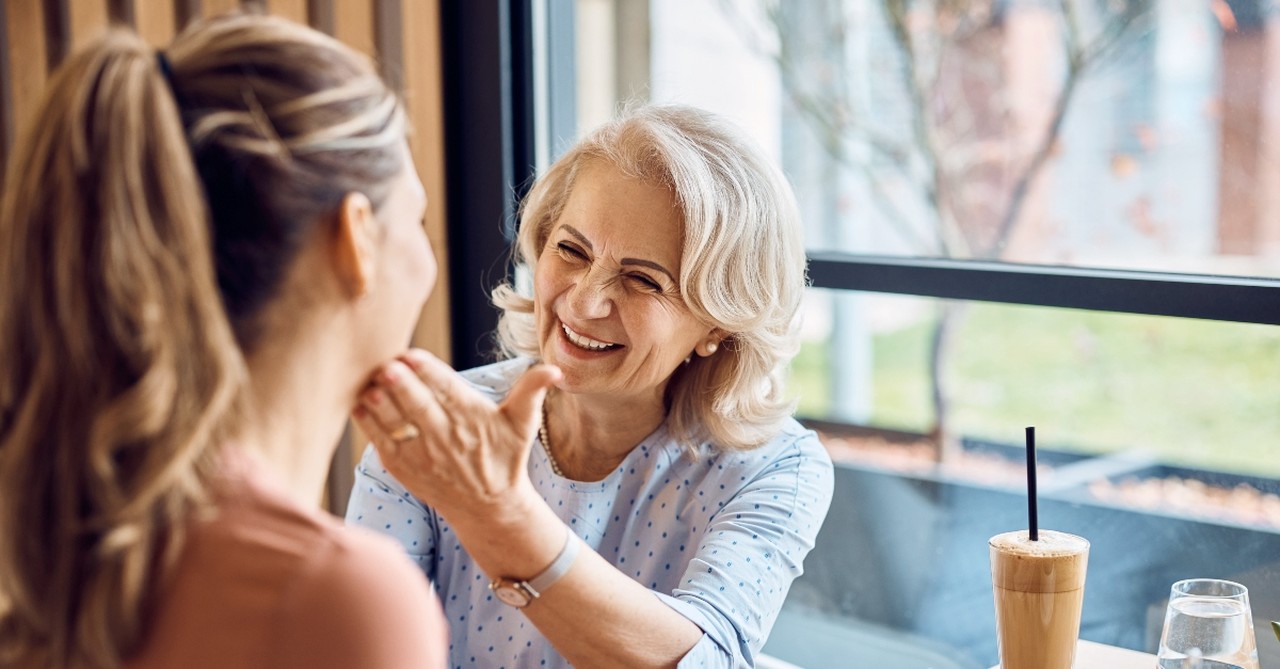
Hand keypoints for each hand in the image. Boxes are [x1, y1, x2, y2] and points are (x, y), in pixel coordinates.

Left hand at [353, 350, 560, 523]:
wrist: (489, 507)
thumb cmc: (505, 457)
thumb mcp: (524, 424)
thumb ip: (532, 390)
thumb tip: (555, 369)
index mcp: (472, 418)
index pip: (448, 389)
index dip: (428, 372)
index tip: (412, 355)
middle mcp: (445, 437)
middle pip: (418, 405)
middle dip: (401, 386)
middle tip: (386, 365)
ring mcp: (421, 454)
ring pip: (395, 423)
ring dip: (380, 403)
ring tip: (368, 383)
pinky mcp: (402, 468)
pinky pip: (380, 441)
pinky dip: (368, 422)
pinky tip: (360, 401)